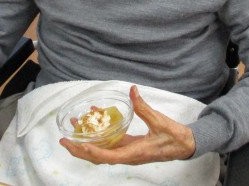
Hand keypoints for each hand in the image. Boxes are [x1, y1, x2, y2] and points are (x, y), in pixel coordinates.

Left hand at [59, 85, 195, 164]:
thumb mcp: (159, 121)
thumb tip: (132, 90)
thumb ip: (144, 107)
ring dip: (86, 140)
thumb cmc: (173, 137)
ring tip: (74, 126)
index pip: (108, 157)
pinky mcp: (129, 146)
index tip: (79, 144)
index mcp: (134, 153)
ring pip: (101, 150)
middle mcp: (127, 156)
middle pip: (98, 157)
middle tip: (64, 139)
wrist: (184, 146)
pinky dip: (99, 133)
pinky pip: (109, 142)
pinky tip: (95, 118)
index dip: (92, 152)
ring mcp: (127, 152)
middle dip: (80, 149)